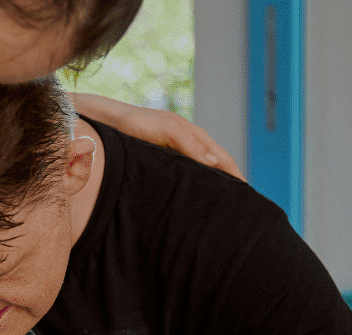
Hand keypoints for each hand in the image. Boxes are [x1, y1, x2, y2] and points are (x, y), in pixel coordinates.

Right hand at [69, 93, 243, 180]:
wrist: (104, 120)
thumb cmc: (125, 140)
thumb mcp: (152, 157)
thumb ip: (171, 165)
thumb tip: (190, 183)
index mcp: (185, 142)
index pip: (214, 160)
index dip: (229, 176)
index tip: (242, 197)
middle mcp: (186, 133)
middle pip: (218, 155)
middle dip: (233, 174)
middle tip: (248, 197)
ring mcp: (178, 128)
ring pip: (209, 149)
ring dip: (224, 166)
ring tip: (238, 186)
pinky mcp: (167, 126)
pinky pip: (190, 142)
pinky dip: (202, 155)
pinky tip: (212, 168)